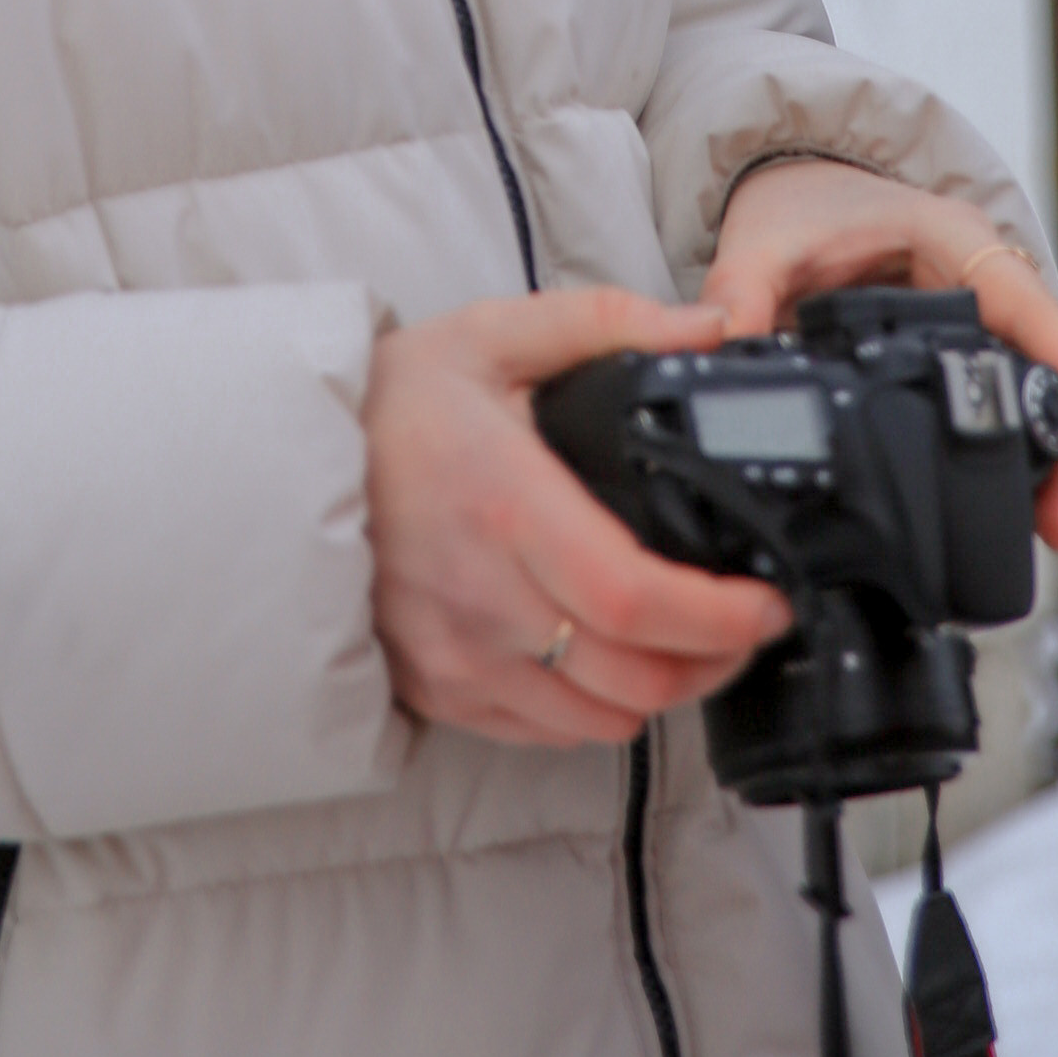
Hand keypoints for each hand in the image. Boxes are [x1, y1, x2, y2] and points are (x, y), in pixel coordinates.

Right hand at [364, 287, 794, 748]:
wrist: (289, 459)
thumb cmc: (395, 398)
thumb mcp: (495, 332)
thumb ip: (608, 324)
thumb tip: (708, 326)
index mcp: (504, 502)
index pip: (633, 595)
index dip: (718, 616)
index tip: (768, 601)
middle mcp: (482, 595)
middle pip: (633, 676)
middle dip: (716, 660)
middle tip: (749, 622)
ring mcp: (458, 654)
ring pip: (600, 718)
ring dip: (664, 689)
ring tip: (691, 640)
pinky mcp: (441, 689)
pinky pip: (549, 732)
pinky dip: (601, 708)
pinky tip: (614, 657)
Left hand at [693, 157, 1057, 557]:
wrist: (791, 181)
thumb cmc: (796, 200)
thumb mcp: (762, 239)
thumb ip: (740, 290)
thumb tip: (724, 344)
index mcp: (948, 236)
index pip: (1026, 306)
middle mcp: (977, 274)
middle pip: (1040, 362)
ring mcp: (974, 312)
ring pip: (1025, 387)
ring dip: (1042, 455)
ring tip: (1052, 530)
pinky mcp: (957, 345)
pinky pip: (996, 393)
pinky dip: (1009, 444)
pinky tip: (1013, 501)